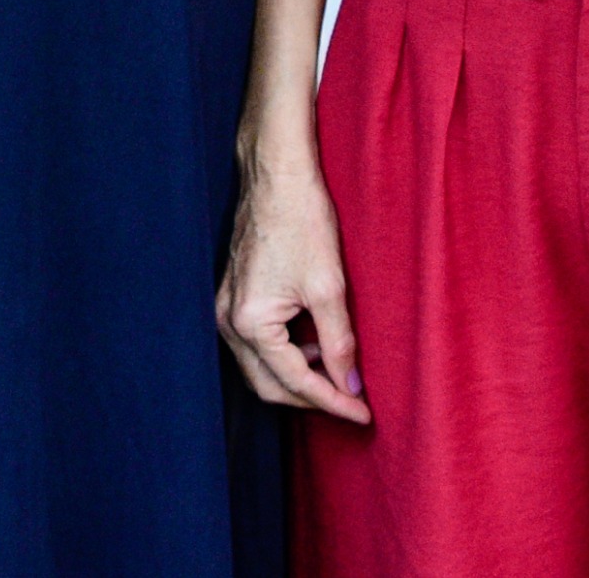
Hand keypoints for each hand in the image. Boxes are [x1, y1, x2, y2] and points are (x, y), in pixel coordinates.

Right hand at [217, 140, 370, 424]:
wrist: (277, 175)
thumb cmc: (301, 220)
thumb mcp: (329, 286)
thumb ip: (339, 343)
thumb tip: (350, 386)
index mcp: (249, 321)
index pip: (294, 381)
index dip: (333, 401)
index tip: (363, 414)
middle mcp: (227, 321)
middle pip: (269, 385)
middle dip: (312, 398)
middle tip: (352, 402)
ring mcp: (225, 309)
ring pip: (261, 368)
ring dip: (298, 377)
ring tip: (338, 369)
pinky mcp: (232, 297)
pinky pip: (256, 345)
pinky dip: (285, 354)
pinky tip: (314, 342)